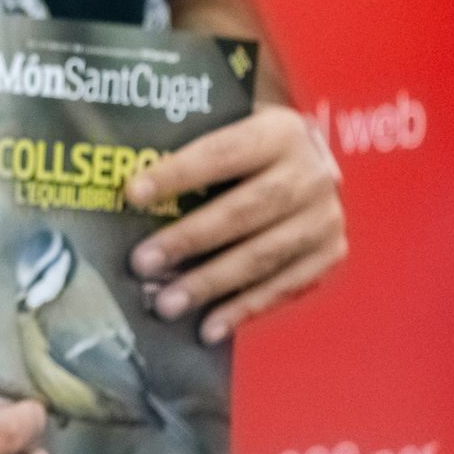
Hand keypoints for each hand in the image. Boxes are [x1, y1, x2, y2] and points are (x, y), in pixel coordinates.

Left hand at [126, 102, 345, 343]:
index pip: (221, 153)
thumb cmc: (248, 147)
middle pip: (244, 211)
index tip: (131, 195)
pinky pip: (283, 287)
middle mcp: (312, 175)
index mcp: (280, 132)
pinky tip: (208, 328)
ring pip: (263, 256)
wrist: (312, 161)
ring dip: (210, 284)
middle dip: (189, 239)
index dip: (176, 174)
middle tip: (142, 263)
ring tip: (166, 304)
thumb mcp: (229, 126)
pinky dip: (242, 309)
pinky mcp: (329, 254)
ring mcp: (324, 219)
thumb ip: (188, 142)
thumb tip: (124, 182)